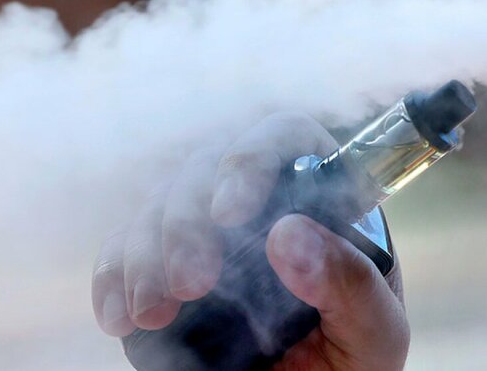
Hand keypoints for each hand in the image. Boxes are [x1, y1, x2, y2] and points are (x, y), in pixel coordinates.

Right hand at [91, 111, 409, 369]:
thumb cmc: (354, 358)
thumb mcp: (374, 330)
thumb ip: (350, 284)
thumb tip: (288, 234)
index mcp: (322, 199)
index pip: (285, 136)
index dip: (250, 158)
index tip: (229, 214)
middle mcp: (260, 201)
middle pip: (207, 167)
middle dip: (186, 222)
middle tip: (190, 284)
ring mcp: (209, 231)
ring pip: (159, 205)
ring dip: (144, 254)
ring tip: (153, 312)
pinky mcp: (166, 264)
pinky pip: (124, 249)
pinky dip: (112, 276)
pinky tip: (118, 314)